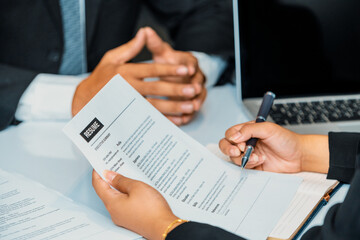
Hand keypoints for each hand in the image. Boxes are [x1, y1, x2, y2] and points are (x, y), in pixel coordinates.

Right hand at [72, 28, 202, 123]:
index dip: (170, 69)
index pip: (152, 69)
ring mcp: (128, 104)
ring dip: (174, 107)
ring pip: (155, 106)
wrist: (84, 100)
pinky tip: (178, 120)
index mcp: (125, 72)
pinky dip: (164, 121)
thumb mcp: (111, 58)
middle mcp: (128, 88)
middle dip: (176, 89)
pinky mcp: (129, 116)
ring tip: (190, 106)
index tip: (186, 69)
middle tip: (193, 89)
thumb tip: (144, 33)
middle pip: (156, 88)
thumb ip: (130, 48)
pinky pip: (149, 119)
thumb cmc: (100, 77)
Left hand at [92, 170, 182, 239]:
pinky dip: (126, 194)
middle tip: (113, 166)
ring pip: (116, 198)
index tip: (99, 164)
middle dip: (108, 178)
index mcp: (112, 203)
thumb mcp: (136, 187)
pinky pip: (124, 203)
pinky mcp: (131, 218)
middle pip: (106, 192)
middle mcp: (114, 212)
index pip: (98, 185)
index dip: (97, 173)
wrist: (163, 227)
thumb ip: (121, 180)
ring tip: (126, 175)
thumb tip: (110, 175)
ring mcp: (122, 216)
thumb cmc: (152, 210)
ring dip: (119, 186)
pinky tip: (134, 188)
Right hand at [219, 122, 328, 172]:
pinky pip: (243, 167)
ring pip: (234, 158)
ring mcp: (248, 154)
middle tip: (238, 151)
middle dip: (229, 149)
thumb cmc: (286, 139)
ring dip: (244, 158)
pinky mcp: (253, 165)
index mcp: (247, 130)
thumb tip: (234, 137)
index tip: (240, 142)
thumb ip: (249, 130)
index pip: (230, 134)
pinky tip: (260, 161)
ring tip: (257, 156)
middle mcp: (246, 142)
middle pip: (226, 145)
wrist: (298, 156)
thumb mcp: (268, 129)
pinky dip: (250, 164)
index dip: (232, 139)